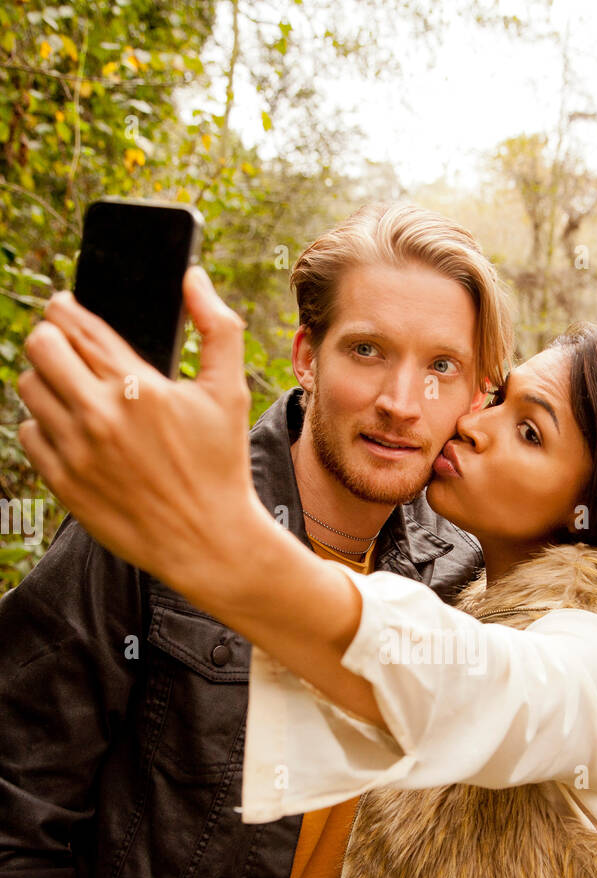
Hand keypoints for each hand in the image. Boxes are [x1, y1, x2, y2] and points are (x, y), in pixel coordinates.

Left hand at [16, 267, 263, 609]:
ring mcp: (77, 450)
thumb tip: (193, 278)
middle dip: (51, 338)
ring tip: (69, 389)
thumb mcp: (229, 394)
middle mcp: (101, 414)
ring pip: (29, 388)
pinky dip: (43, 426)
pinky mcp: (64, 482)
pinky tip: (70, 431)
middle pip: (40, 346)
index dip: (64, 307)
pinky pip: (28, 434)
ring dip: (45, 381)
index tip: (65, 308)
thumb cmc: (221, 465)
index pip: (75, 323)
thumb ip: (217, 328)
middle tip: (65, 347)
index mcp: (138, 385)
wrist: (208, 540)